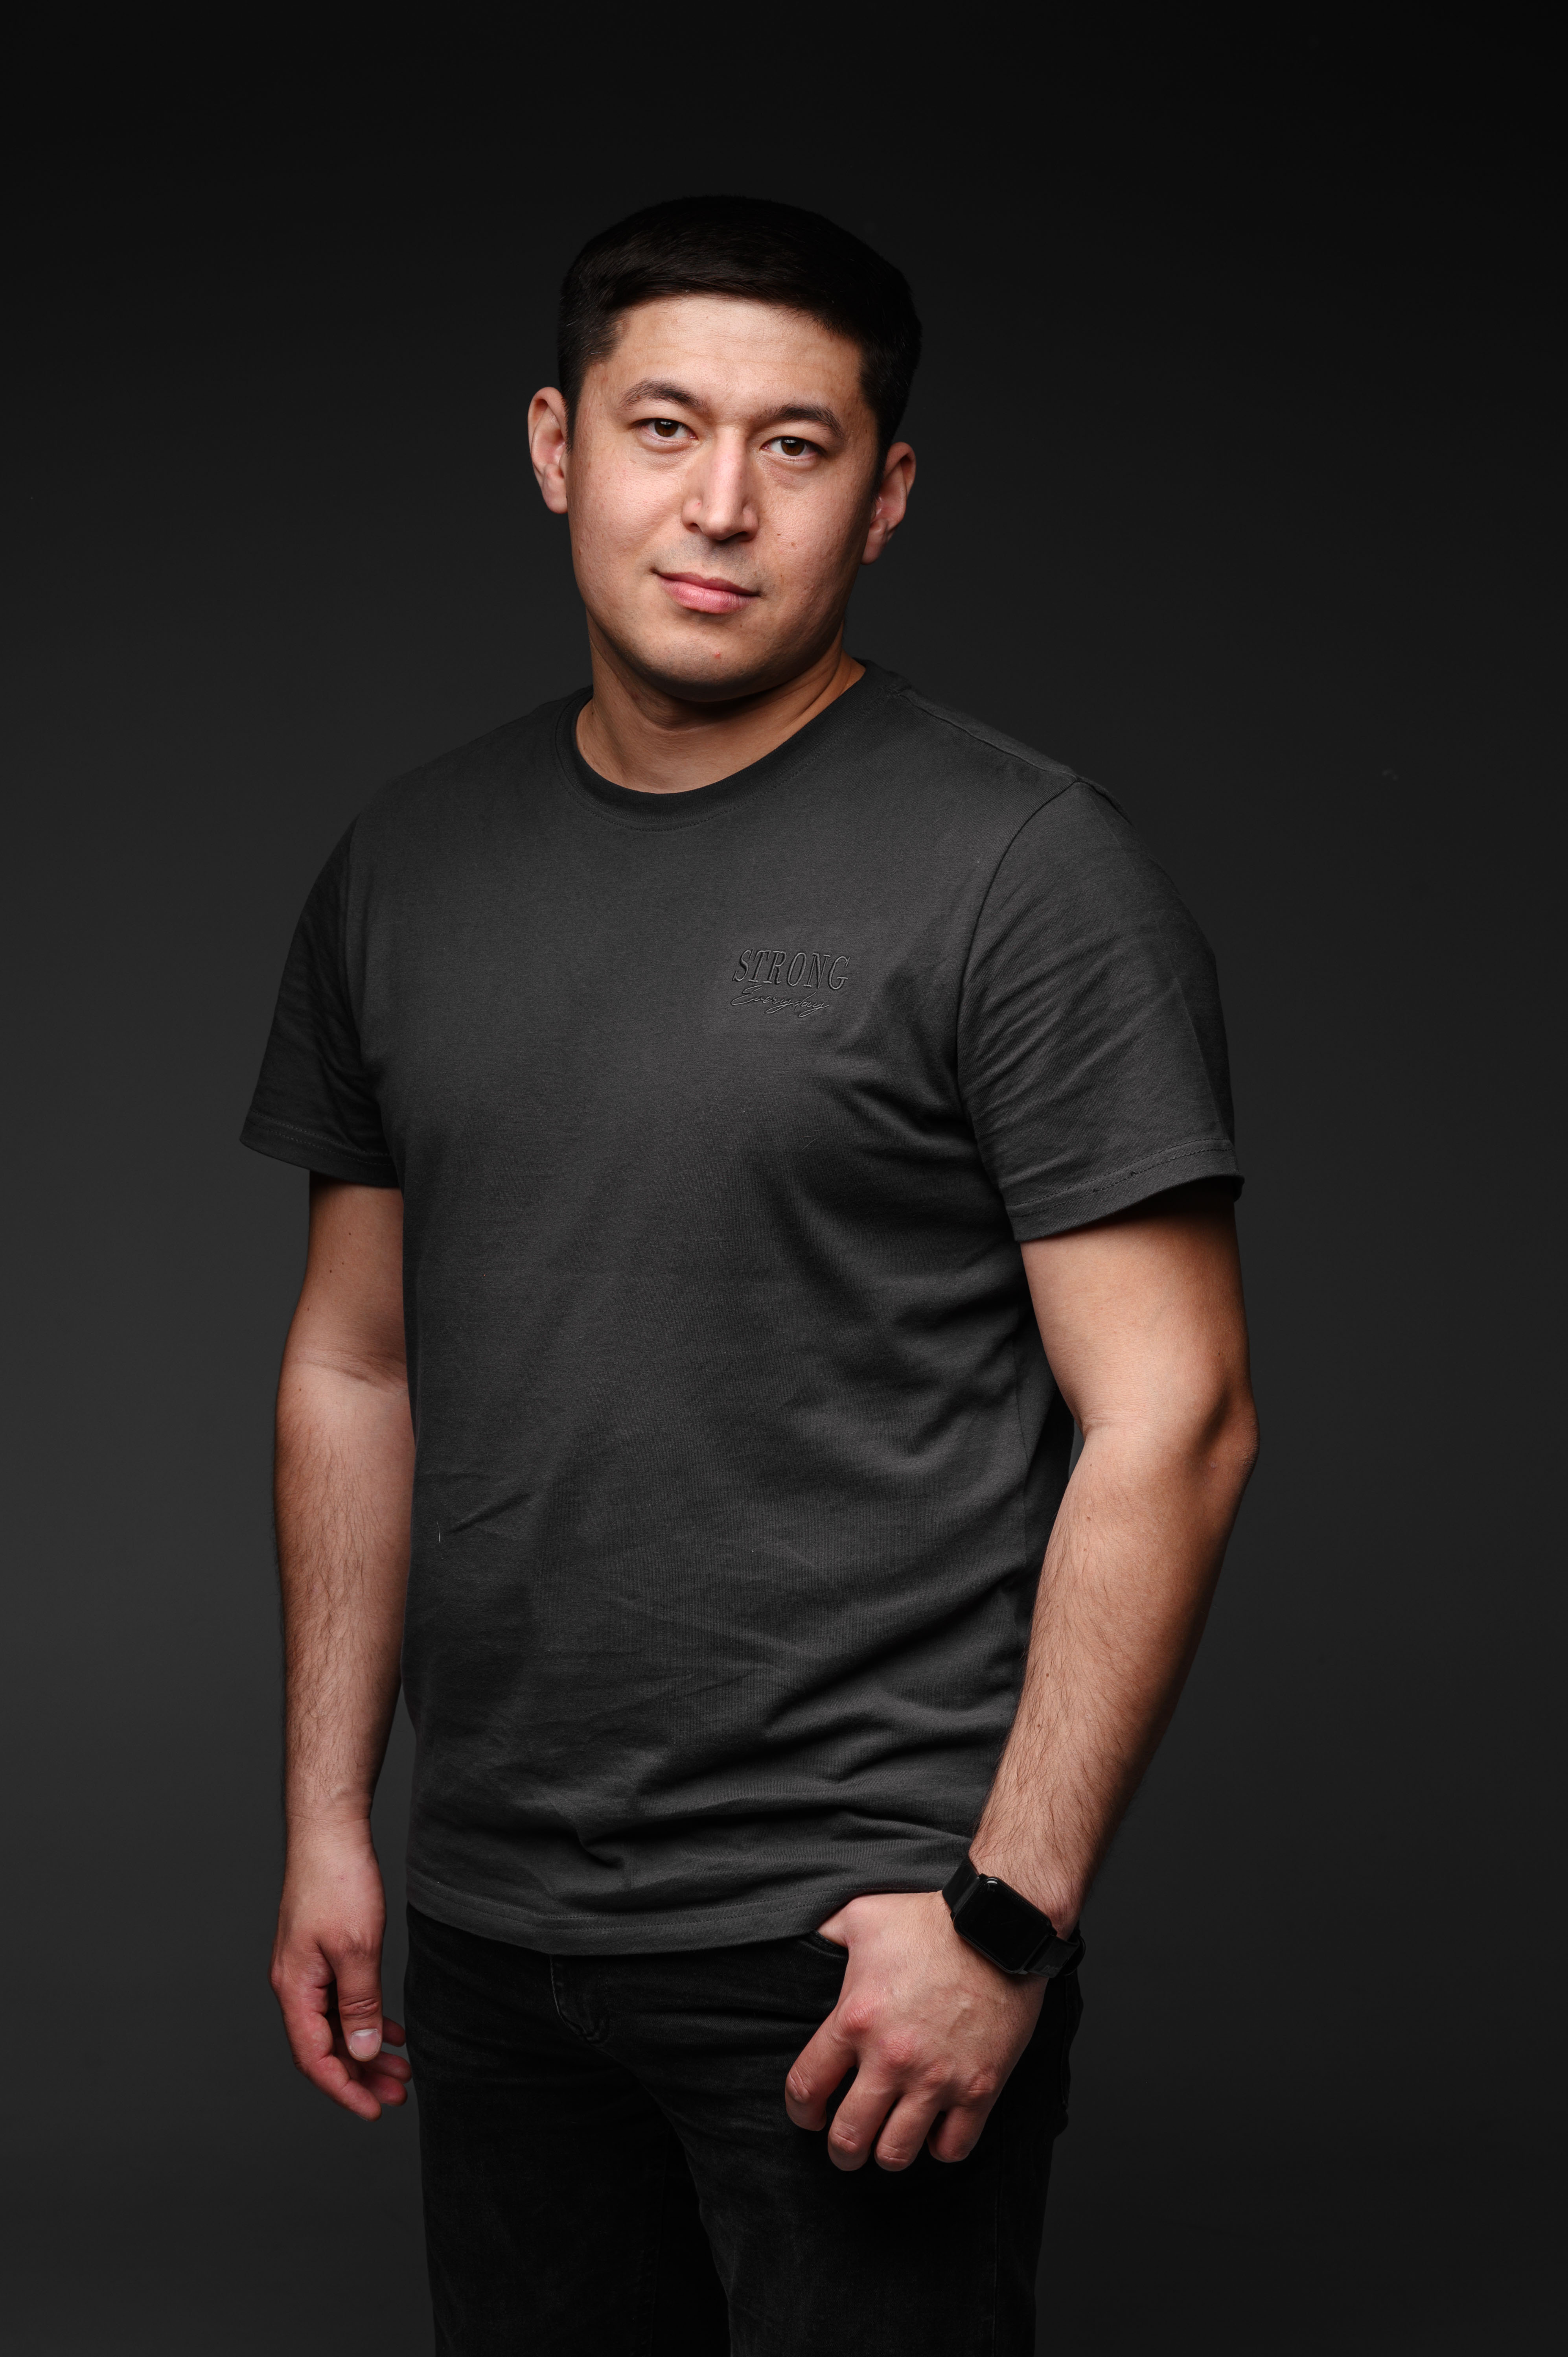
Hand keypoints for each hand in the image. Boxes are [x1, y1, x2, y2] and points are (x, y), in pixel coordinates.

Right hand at [269, 1823, 411, 2121]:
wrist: (330, 1833)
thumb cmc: (338, 1883)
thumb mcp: (357, 1949)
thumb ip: (359, 2004)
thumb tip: (360, 2053)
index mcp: (295, 1989)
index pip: (314, 2057)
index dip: (343, 2089)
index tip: (373, 2110)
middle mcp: (296, 1985)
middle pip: (325, 2046)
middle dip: (360, 2075)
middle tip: (397, 2094)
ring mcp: (308, 1969)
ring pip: (336, 2025)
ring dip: (366, 2050)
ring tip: (400, 2070)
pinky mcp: (323, 1954)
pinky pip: (342, 2001)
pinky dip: (366, 2019)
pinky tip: (391, 2031)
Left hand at [783, 1890, 1044, 2170]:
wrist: (996, 1926)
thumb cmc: (928, 1920)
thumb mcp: (860, 1916)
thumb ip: (823, 1935)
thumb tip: (799, 1943)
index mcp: (855, 2019)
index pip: (805, 2088)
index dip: (800, 2112)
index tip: (808, 2116)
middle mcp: (892, 2057)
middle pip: (848, 2136)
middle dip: (841, 2150)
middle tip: (845, 2146)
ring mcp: (937, 2078)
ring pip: (897, 2153)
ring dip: (887, 2153)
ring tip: (888, 2140)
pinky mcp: (979, 2088)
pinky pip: (952, 2147)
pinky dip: (940, 2146)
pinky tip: (934, 2128)